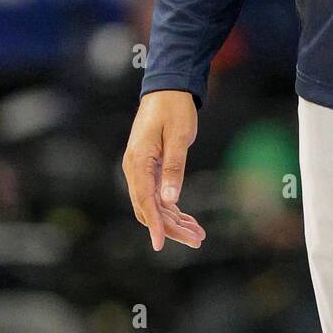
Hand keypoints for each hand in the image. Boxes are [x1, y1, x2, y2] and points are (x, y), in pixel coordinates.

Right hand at [122, 91, 205, 251]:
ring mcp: (140, 169)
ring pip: (154, 205)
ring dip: (174, 221)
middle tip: (197, 239)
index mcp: (138, 161)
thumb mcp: (178, 136)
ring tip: (198, 234)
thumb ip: (173, 167)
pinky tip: (188, 220)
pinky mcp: (149, 168)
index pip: (145, 201)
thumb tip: (170, 200)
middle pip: (149, 209)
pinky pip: (158, 195)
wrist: (167, 88)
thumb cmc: (174, 108)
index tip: (160, 245)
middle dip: (171, 228)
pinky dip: (173, 209)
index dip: (154, 224)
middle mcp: (135, 169)